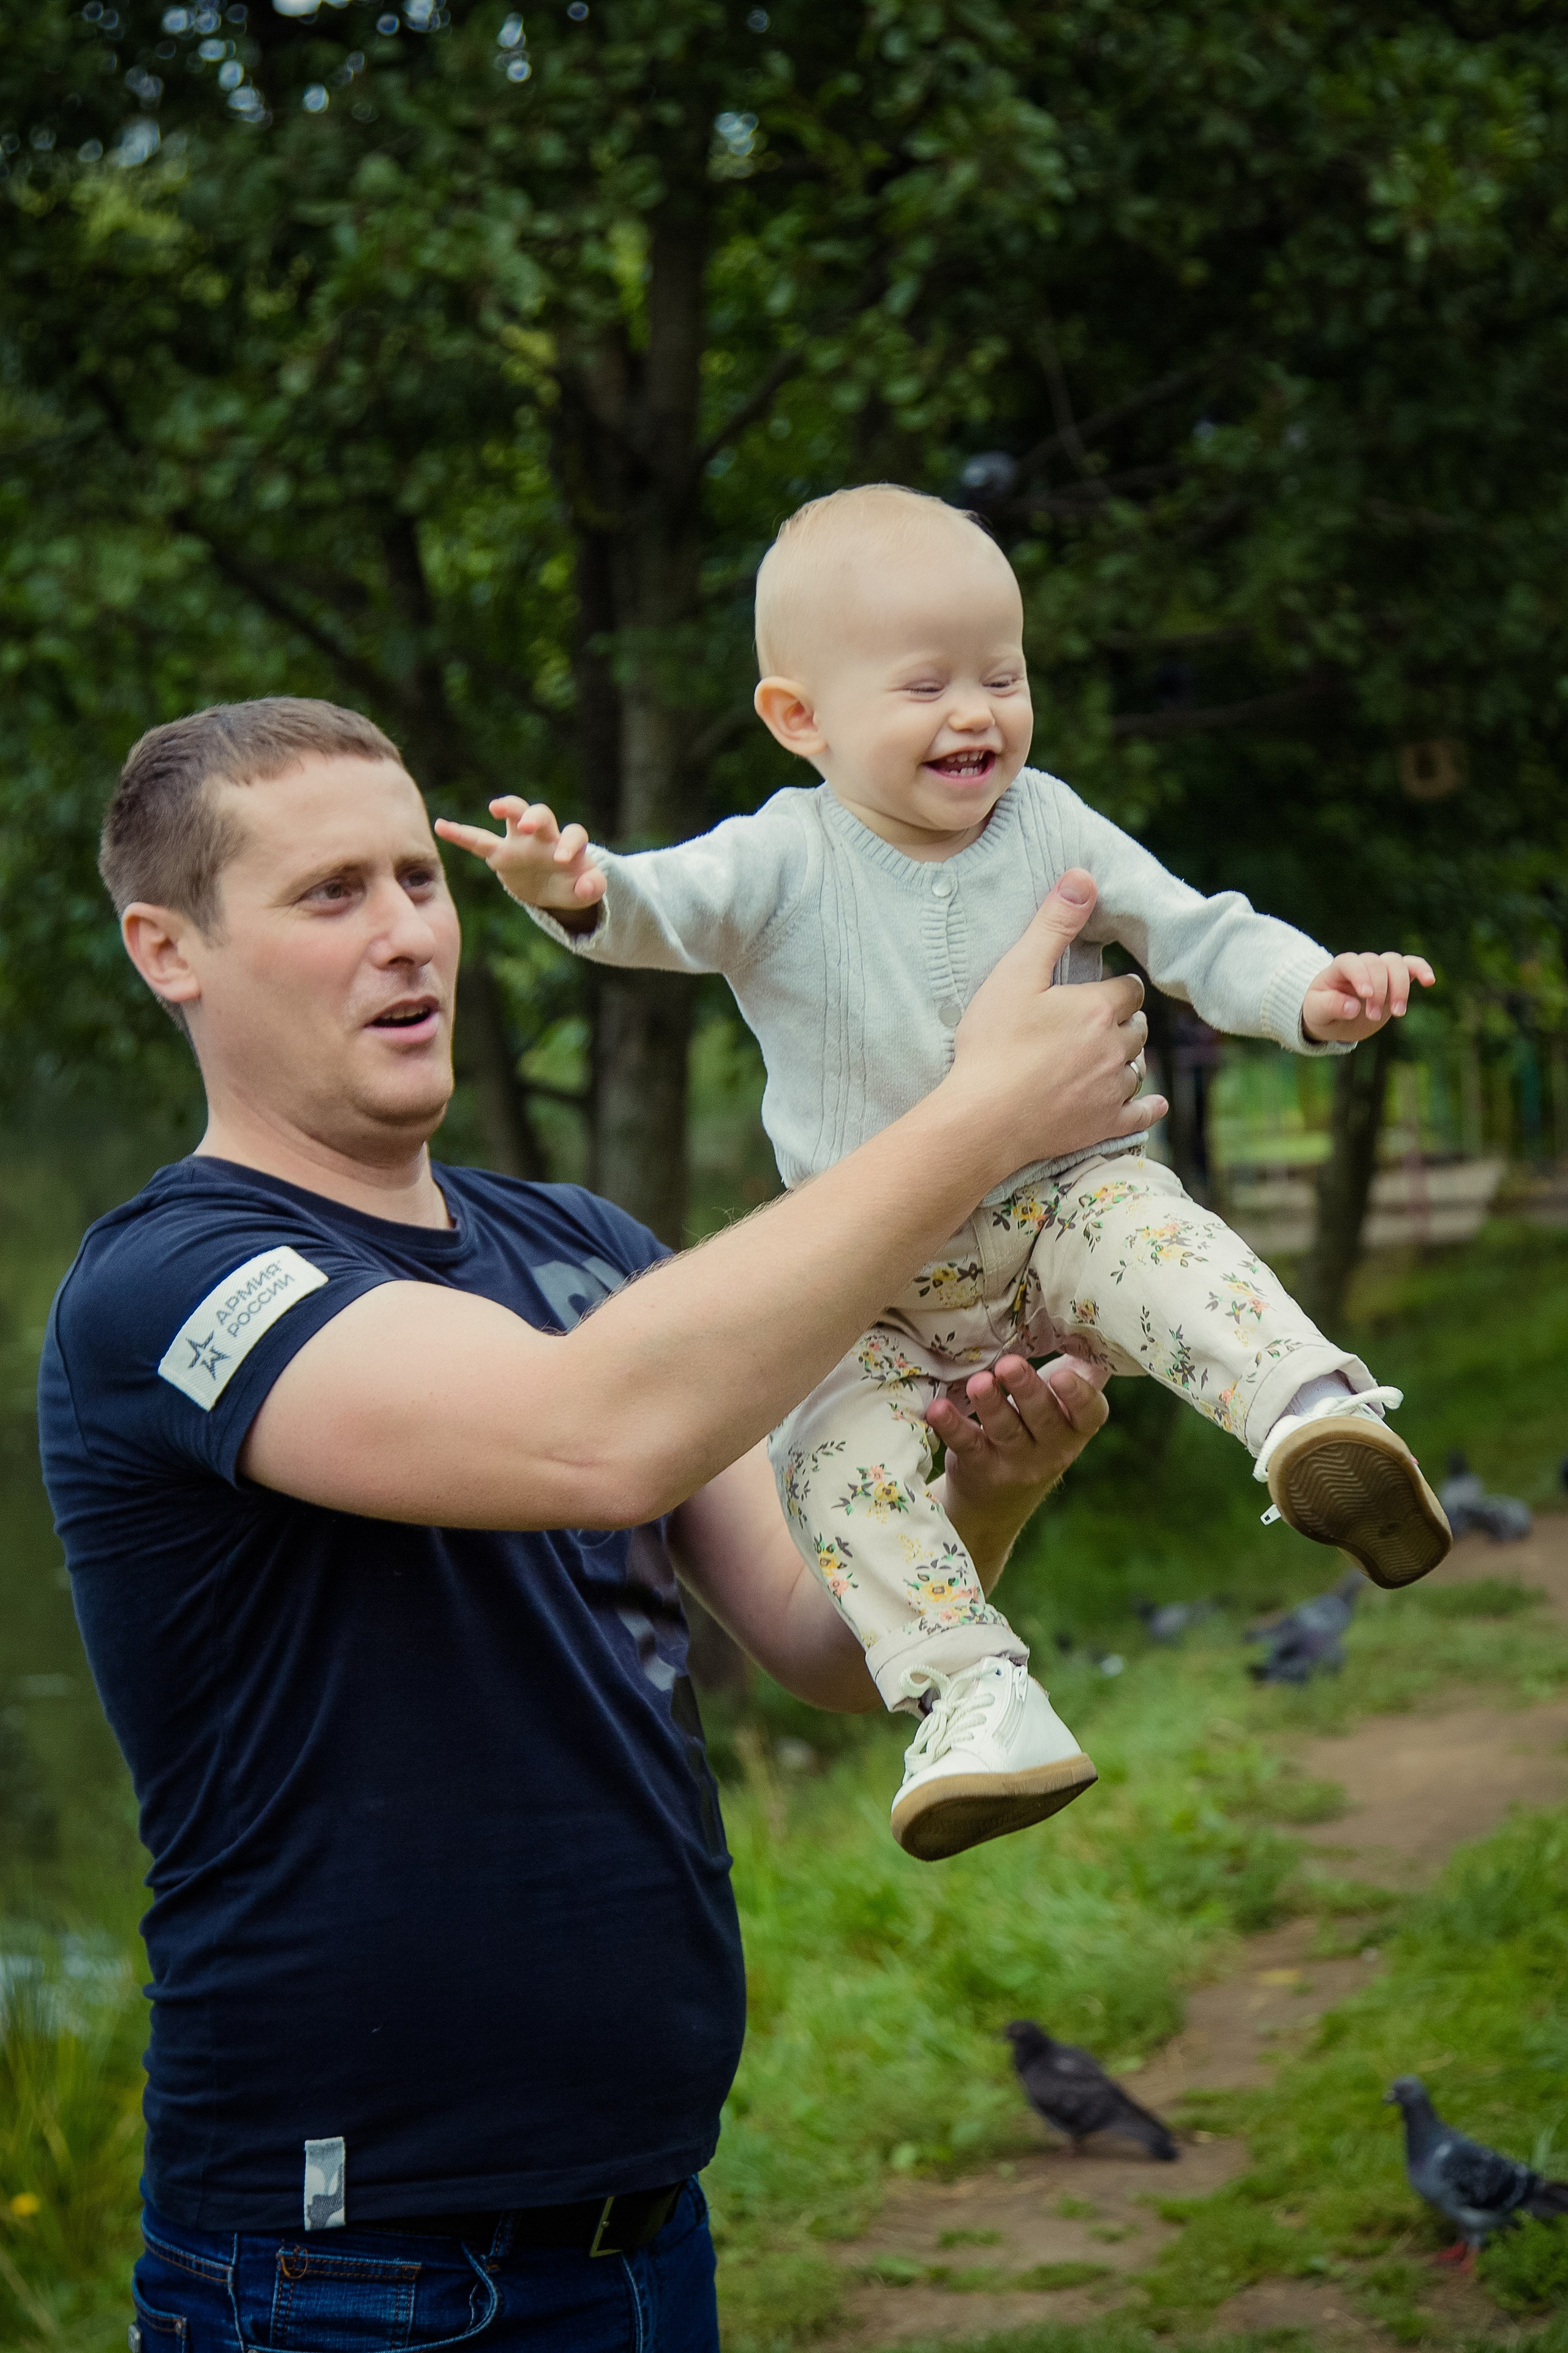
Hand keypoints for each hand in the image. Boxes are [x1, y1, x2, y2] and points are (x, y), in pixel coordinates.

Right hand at [434, 798, 605, 928]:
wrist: (554, 888)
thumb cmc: (574, 884)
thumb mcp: (588, 891)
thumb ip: (592, 887)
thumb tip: (588, 885)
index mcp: (569, 843)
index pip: (574, 834)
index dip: (570, 844)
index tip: (563, 860)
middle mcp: (545, 836)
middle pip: (541, 814)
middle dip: (534, 817)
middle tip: (527, 826)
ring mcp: (520, 841)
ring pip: (514, 813)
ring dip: (508, 808)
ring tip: (495, 809)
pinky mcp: (500, 853)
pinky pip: (478, 840)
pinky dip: (460, 833)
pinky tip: (441, 826)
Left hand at [931, 1352, 1109, 1587]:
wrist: (999, 1500)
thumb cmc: (1035, 1432)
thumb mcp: (1062, 1410)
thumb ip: (1080, 1376)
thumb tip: (1095, 1335)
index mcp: (1076, 1428)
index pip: (1089, 1414)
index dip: (1079, 1396)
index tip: (1062, 1374)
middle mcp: (1051, 1449)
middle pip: (1043, 1418)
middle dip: (1027, 1390)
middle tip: (1010, 1365)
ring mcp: (1015, 1462)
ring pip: (1004, 1430)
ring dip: (991, 1404)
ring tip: (979, 1383)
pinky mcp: (979, 1468)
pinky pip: (967, 1445)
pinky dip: (951, 1425)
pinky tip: (938, 1409)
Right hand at [950, 869, 1166, 1165]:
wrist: (983, 1117)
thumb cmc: (993, 1044)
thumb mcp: (1016, 974)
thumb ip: (1053, 925)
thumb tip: (1083, 876)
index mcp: (1098, 1008)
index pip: (1128, 989)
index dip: (1113, 988)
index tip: (1096, 991)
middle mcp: (1115, 1048)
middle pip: (1138, 1027)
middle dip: (1122, 1021)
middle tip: (1096, 1022)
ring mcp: (1112, 1090)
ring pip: (1138, 1067)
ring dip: (1126, 1060)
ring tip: (1104, 1057)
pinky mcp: (1104, 1126)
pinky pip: (1141, 1115)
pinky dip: (1146, 1108)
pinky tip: (1149, 1104)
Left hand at [1302, 950, 1434, 1043]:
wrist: (1334, 1019)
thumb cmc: (1321, 1012)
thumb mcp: (1317, 1012)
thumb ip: (1330, 1006)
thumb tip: (1353, 1007)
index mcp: (1339, 968)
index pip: (1351, 962)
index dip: (1360, 976)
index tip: (1365, 996)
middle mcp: (1361, 964)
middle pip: (1377, 964)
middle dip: (1379, 991)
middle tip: (1373, 1016)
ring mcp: (1380, 971)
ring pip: (1396, 963)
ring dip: (1401, 987)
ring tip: (1398, 1013)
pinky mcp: (1395, 980)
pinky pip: (1412, 966)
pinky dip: (1422, 970)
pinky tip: (1429, 981)